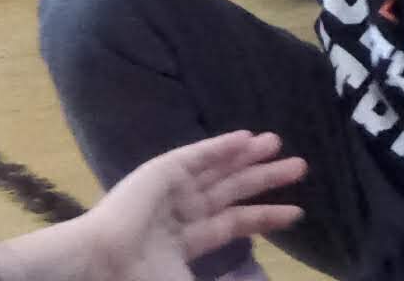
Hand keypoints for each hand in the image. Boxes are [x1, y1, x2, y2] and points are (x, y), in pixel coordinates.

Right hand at [0, 131, 305, 280]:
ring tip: (279, 144)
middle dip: (265, 178)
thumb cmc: (143, 279)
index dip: (265, 216)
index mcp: (184, 242)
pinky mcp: (161, 171)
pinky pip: (199, 154)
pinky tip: (248, 138)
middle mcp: (180, 213)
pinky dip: (223, 145)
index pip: (234, 223)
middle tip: (300, 166)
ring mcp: (169, 191)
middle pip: (232, 191)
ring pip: (219, 169)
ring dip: (249, 156)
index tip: (297, 211)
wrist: (104, 264)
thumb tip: (254, 279)